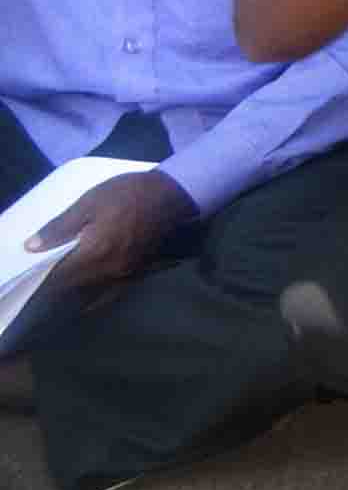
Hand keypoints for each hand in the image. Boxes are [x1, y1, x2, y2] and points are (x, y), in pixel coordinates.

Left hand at [28, 169, 196, 297]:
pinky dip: (99, 296)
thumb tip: (32, 247)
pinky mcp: (139, 273)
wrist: (174, 194)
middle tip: (51, 278)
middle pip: (75, 288)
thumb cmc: (129, 194)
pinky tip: (94, 291)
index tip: (37, 272)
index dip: (44, 276)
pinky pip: (113, 293)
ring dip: (78, 293)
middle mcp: (108, 271)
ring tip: (69, 286)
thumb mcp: (90, 202)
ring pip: (94, 294)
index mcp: (93, 253)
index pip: (59, 276)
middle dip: (60, 286)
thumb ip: (60, 227)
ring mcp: (126, 274)